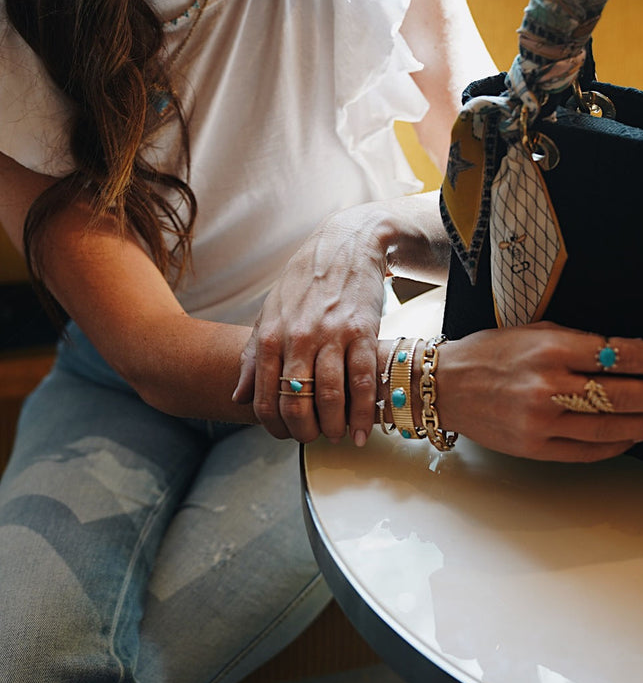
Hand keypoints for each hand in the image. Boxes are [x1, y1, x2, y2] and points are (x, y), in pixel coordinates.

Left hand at [233, 206, 388, 443]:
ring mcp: (332, 335)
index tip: (285, 434)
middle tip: (312, 438)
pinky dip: (364, 413)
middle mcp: (298, 338)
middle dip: (304, 432)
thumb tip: (238, 397)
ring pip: (331, 397)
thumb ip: (253, 356)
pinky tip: (364, 431)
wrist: (345, 244)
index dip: (273, 426)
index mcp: (271, 335)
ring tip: (337, 435)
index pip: (263, 398)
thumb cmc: (304, 282)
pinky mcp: (363, 332)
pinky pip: (363, 382)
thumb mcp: (270, 313)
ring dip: (334, 426)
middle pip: (296, 403)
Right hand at [434, 324, 642, 461]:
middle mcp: (548, 385)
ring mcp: (542, 420)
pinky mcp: (535, 447)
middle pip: (626, 394)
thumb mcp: (534, 330)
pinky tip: (636, 436)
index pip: (623, 354)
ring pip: (613, 427)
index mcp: (550, 348)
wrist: (442, 385)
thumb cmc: (486, 353)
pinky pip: (589, 450)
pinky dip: (619, 445)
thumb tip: (630, 354)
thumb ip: (580, 342)